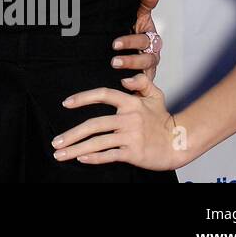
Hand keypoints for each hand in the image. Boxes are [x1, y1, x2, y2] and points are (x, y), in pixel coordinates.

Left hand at [52, 80, 184, 170]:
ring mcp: (130, 137)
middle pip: (93, 124)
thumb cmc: (164, 120)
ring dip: (76, 149)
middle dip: (71, 134)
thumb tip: (124, 78)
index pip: (103, 95)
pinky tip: (81, 159)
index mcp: (131, 103)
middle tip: (55, 142)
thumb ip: (141, 83)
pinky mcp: (133, 153)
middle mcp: (129, 119)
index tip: (66, 103)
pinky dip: (94, 158)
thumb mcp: (155, 96)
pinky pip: (109, 155)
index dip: (83, 98)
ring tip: (60, 154)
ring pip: (97, 142)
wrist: (180, 143)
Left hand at [109, 0, 162, 90]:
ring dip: (130, 72)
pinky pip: (140, 86)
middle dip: (130, 60)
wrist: (123, 47)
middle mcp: (151, 55)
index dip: (130, 42)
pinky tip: (123, 86)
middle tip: (114, 61)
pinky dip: (133, 87)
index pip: (144, 40)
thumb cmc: (132, 29)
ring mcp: (147, 69)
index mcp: (151, 39)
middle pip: (145, 59)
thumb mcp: (137, 16)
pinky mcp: (142, 81)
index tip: (115, 44)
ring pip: (144, 73)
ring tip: (115, 70)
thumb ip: (144, 4)